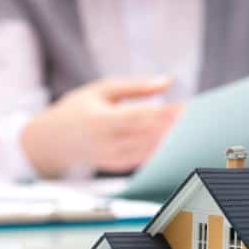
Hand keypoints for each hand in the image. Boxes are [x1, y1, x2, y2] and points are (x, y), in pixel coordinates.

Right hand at [21, 77, 182, 176]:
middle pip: (148, 135)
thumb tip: (167, 82)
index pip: (139, 116)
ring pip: (148, 150)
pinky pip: (142, 160)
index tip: (187, 107)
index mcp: (101, 119)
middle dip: (174, 127)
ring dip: (170, 140)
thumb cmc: (76, 110)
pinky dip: (159, 151)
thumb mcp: (101, 89)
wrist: (50, 142)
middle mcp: (106, 142)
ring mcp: (110, 158)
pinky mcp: (114, 166)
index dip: (165, 113)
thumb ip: (135, 86)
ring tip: (190, 129)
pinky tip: (174, 142)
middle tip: (198, 118)